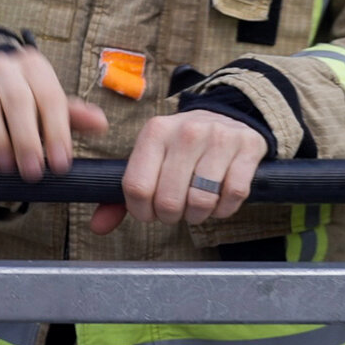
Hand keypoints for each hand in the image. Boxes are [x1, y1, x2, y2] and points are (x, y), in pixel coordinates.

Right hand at [0, 46, 106, 181]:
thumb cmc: (26, 99)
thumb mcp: (50, 103)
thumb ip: (74, 115)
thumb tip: (100, 123)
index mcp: (34, 66)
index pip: (50, 97)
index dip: (57, 132)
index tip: (62, 164)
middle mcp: (4, 67)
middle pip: (17, 101)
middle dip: (27, 141)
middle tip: (34, 173)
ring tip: (8, 169)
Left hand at [93, 111, 267, 234]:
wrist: (227, 117)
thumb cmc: (182, 147)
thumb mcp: (151, 159)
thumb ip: (123, 195)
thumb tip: (98, 227)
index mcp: (155, 132)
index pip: (137, 187)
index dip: (141, 211)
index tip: (149, 213)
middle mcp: (186, 131)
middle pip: (168, 200)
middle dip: (171, 216)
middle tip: (176, 211)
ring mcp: (219, 137)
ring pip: (201, 201)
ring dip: (198, 215)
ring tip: (196, 206)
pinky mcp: (246, 148)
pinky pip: (232, 196)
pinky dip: (224, 209)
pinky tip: (218, 200)